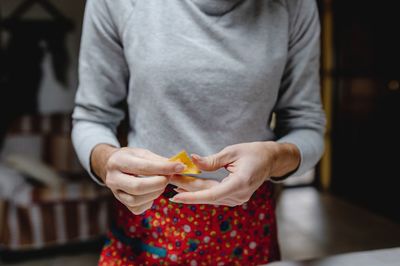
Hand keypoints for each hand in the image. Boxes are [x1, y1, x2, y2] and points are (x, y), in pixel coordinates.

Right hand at [91, 145, 184, 213]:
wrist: (113, 166)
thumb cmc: (131, 158)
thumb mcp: (142, 153)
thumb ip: (159, 160)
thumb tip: (178, 167)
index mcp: (118, 161)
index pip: (143, 167)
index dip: (164, 168)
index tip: (180, 167)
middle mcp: (112, 178)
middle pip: (138, 187)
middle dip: (159, 184)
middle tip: (169, 178)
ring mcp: (115, 192)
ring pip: (137, 200)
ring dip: (155, 193)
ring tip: (162, 184)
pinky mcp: (121, 202)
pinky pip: (137, 208)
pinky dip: (149, 201)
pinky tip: (152, 192)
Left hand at [169, 141, 299, 205]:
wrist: (270, 160)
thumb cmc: (253, 152)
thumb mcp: (232, 152)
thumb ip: (211, 160)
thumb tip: (192, 160)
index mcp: (240, 183)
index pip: (212, 194)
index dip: (193, 196)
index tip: (176, 197)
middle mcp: (239, 195)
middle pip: (208, 195)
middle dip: (187, 189)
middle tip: (169, 180)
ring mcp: (238, 199)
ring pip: (210, 196)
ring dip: (192, 189)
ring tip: (174, 181)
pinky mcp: (235, 198)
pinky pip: (215, 195)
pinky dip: (201, 190)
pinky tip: (188, 186)